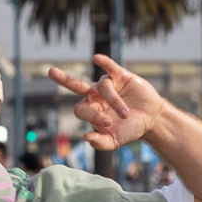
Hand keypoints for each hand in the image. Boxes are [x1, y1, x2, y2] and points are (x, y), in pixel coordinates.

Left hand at [47, 54, 167, 151]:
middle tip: (50, 71)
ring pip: (104, 86)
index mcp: (90, 110)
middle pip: (76, 85)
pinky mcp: (122, 76)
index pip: (81, 109)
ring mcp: (108, 85)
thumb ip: (100, 143)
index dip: (92, 116)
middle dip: (63, 79)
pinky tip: (96, 58)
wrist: (150, 119)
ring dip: (114, 100)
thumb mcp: (114, 142)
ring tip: (125, 113)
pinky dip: (104, 62)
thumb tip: (86, 138)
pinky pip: (110, 67)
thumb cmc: (129, 130)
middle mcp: (95, 95)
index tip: (108, 124)